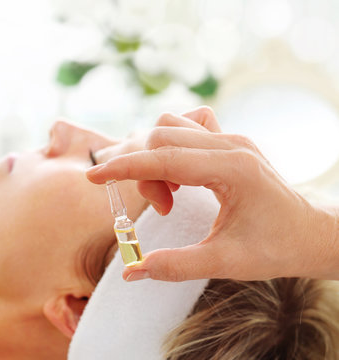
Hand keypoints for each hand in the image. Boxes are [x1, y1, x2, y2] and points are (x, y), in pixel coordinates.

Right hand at [87, 107, 338, 281]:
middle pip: (162, 136)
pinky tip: (180, 174)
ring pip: (171, 127)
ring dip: (156, 157)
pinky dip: (170, 145)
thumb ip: (176, 266)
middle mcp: (231, 144)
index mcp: (232, 168)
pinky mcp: (229, 142)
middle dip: (143, 170)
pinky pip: (188, 126)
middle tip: (162, 209)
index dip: (124, 167)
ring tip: (172, 195)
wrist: (312, 233)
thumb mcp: (226, 262)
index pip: (163, 157)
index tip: (94, 176)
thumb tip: (132, 271)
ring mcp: (231, 139)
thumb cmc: (277, 247)